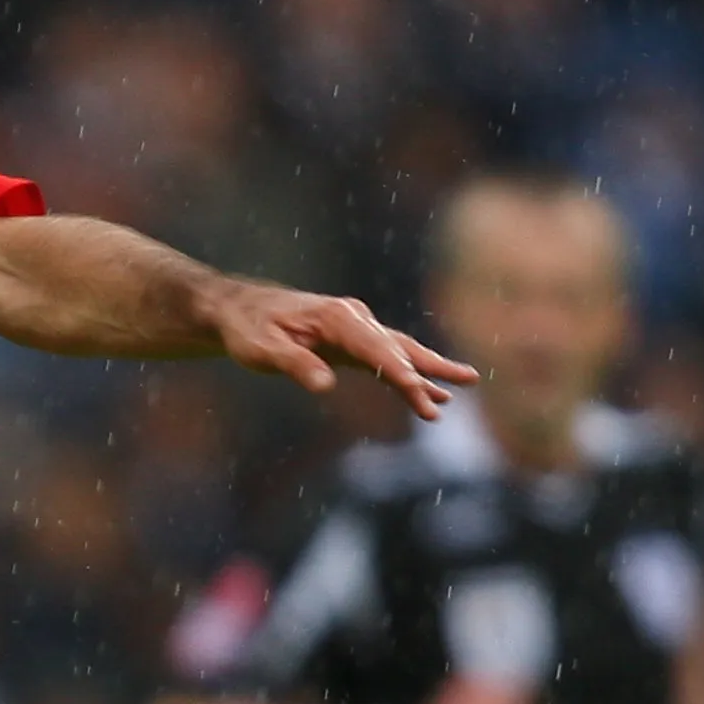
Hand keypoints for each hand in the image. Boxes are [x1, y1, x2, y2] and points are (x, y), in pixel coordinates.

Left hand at [203, 281, 478, 422]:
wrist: (238, 311)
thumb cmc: (248, 329)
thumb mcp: (262, 350)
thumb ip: (295, 365)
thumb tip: (325, 386)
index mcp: (338, 318)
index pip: (377, 349)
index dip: (399, 373)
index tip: (419, 393)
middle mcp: (355, 319)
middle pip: (398, 348)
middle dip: (427, 372)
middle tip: (458, 390)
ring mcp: (357, 328)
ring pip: (400, 351)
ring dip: (430, 370)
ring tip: (464, 385)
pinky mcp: (352, 342)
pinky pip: (387, 358)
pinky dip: (409, 374)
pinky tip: (430, 391)